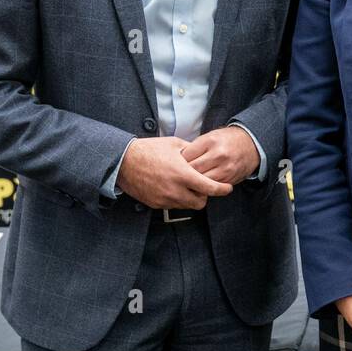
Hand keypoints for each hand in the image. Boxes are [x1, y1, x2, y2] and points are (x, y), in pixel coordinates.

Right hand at [116, 136, 233, 209]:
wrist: (123, 161)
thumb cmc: (148, 150)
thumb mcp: (174, 144)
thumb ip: (192, 151)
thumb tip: (204, 154)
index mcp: (182, 174)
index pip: (210, 188)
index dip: (222, 189)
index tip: (228, 188)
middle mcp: (175, 190)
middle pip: (201, 202)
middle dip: (205, 195)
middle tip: (203, 186)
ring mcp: (165, 199)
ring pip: (188, 206)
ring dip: (191, 198)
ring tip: (187, 185)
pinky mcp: (156, 204)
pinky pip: (173, 206)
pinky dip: (178, 199)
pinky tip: (173, 188)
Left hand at [180, 126, 258, 184]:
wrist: (250, 144)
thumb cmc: (227, 140)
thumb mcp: (210, 136)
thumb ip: (194, 148)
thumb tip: (178, 160)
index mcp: (210, 141)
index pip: (186, 156)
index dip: (178, 161)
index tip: (175, 164)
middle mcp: (218, 154)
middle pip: (193, 170)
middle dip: (183, 174)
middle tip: (178, 175)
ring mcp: (225, 168)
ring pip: (201, 181)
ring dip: (193, 183)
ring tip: (188, 181)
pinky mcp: (229, 179)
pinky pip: (211, 186)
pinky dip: (204, 187)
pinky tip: (200, 184)